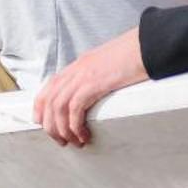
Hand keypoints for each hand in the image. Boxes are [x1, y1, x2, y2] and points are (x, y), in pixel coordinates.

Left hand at [31, 27, 146, 147]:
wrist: (145, 46)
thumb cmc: (132, 57)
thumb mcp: (106, 66)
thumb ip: (95, 78)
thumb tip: (93, 96)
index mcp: (76, 66)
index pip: (48, 89)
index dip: (41, 109)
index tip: (44, 125)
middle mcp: (75, 71)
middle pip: (49, 101)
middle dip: (51, 126)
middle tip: (62, 141)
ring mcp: (82, 76)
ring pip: (58, 108)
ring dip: (63, 130)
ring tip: (74, 142)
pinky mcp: (93, 83)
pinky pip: (75, 109)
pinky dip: (75, 126)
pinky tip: (85, 135)